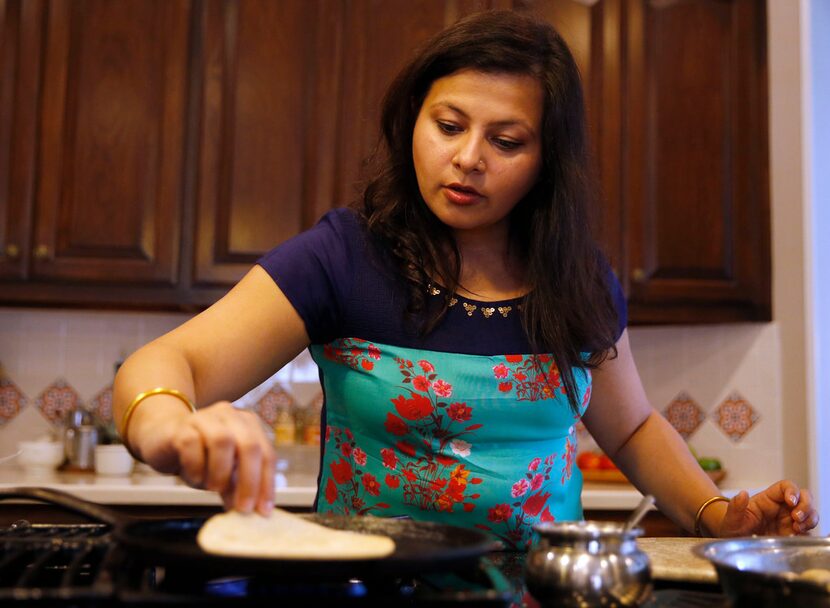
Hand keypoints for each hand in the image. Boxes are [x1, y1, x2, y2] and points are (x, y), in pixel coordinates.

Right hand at [156, 402, 275, 514]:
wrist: (161, 438)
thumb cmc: (199, 456)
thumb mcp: (222, 474)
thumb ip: (237, 488)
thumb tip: (251, 512)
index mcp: (248, 425)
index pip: (266, 454)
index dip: (267, 484)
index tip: (263, 512)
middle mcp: (231, 416)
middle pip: (249, 446)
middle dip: (250, 481)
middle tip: (243, 509)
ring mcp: (206, 418)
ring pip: (222, 441)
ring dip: (221, 472)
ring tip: (214, 488)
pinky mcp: (182, 426)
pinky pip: (192, 444)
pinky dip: (196, 466)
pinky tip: (195, 477)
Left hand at [718, 481, 817, 535]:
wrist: (734, 545)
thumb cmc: (733, 527)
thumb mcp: (731, 519)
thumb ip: (735, 507)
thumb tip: (742, 493)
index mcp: (768, 499)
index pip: (785, 486)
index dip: (792, 491)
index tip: (791, 501)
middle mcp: (781, 508)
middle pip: (803, 497)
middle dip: (805, 505)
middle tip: (797, 518)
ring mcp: (789, 521)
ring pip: (809, 512)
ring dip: (809, 519)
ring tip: (798, 528)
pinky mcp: (792, 534)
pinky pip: (808, 530)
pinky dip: (808, 532)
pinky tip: (798, 537)